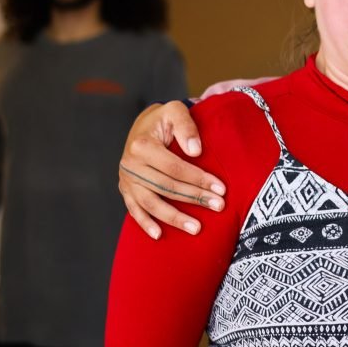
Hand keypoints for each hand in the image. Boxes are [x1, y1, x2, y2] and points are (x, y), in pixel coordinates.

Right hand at [117, 101, 225, 238]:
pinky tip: (159, 234)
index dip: (198, 179)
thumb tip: (196, 151)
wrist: (144, 125)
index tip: (221, 189)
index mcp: (142, 145)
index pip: (175, 167)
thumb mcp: (175, 111)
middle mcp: (130, 164)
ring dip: (174, 218)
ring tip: (196, 228)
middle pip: (166, 187)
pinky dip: (145, 223)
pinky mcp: (125, 189)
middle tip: (219, 207)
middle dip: (195, 198)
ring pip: (151, 203)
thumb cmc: (164, 119)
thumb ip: (187, 126)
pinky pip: (134, 209)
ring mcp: (126, 179)